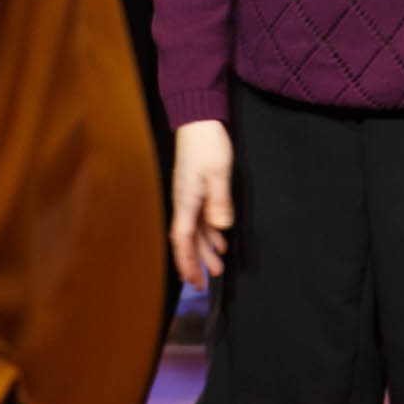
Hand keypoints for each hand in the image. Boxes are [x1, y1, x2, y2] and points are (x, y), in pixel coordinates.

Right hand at [170, 119, 235, 289]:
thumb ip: (219, 201)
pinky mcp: (196, 189)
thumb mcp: (218, 172)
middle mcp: (184, 202)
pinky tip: (220, 239)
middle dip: (196, 262)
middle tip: (205, 283)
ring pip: (195, 230)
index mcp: (186, 201)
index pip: (182, 240)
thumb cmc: (207, 144)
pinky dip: (209, 232)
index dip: (187, 262)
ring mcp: (189, 196)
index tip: (195, 280)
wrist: (198, 119)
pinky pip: (200, 218)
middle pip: (188, 240)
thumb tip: (220, 227)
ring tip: (219, 266)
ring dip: (205, 248)